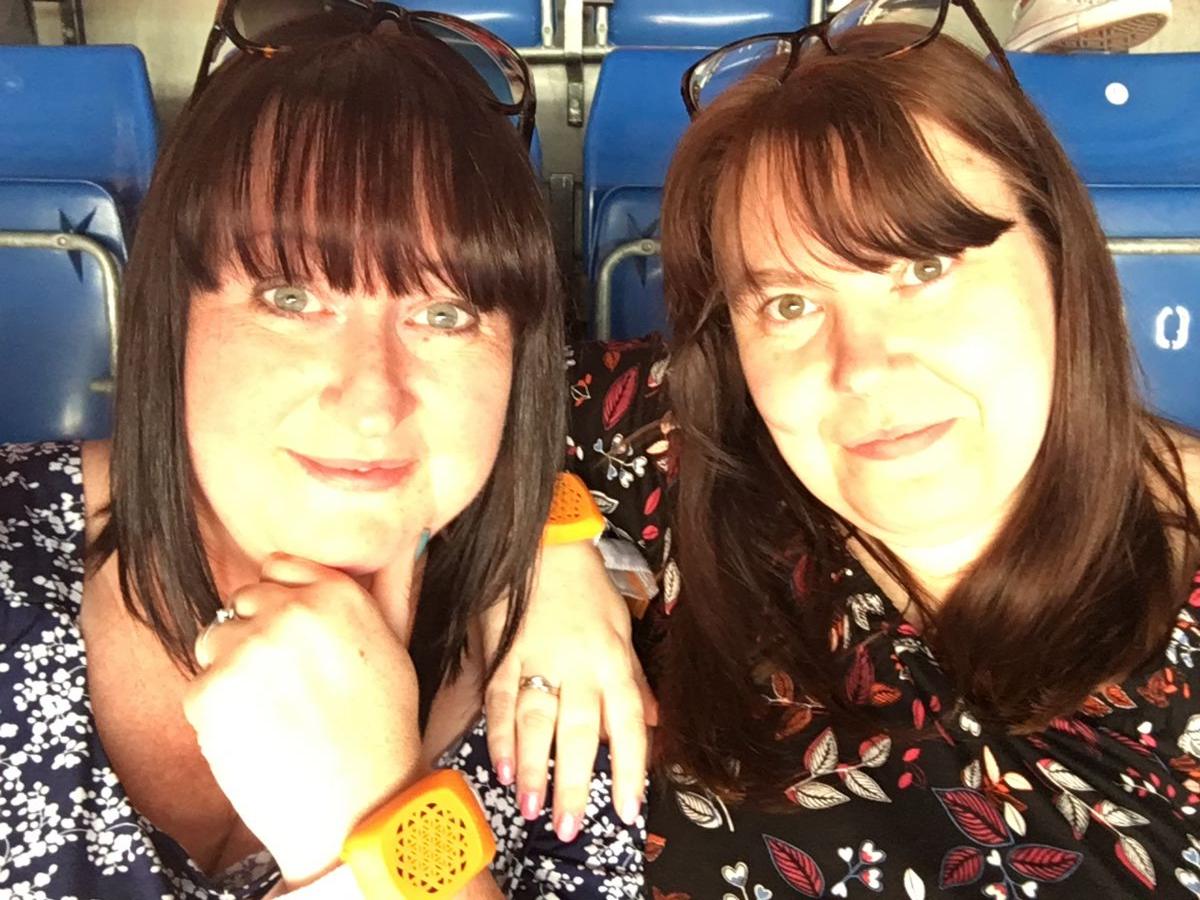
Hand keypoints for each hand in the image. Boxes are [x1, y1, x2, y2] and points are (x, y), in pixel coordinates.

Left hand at [184, 554, 423, 886]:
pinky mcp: (211, 690)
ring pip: (213, 641)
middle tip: (291, 690)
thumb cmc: (382, 729)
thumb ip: (393, 587)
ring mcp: (248, 648)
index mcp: (337, 593)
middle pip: (241, 603)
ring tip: (275, 715)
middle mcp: (291, 610)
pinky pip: (200, 686)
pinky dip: (218, 714)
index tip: (300, 647)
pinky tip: (258, 737)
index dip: (283, 607)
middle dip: (255, 639)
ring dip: (232, 672)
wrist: (357, 808)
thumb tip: (413, 534)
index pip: (276, 568)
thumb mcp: (397, 646)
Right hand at [480, 541, 655, 840]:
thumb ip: (635, 679)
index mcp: (614, 661)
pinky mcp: (503, 652)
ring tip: (533, 808)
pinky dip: (501, 734)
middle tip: (569, 828)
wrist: (544, 541)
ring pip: (538, 722)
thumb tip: (653, 720)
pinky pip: (501, 699)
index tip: (626, 810)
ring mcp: (539, 658)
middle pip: (580, 733)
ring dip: (535, 768)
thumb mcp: (622, 626)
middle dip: (574, 784)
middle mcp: (580, 665)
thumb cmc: (587, 586)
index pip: (628, 724)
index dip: (629, 770)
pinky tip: (503, 766)